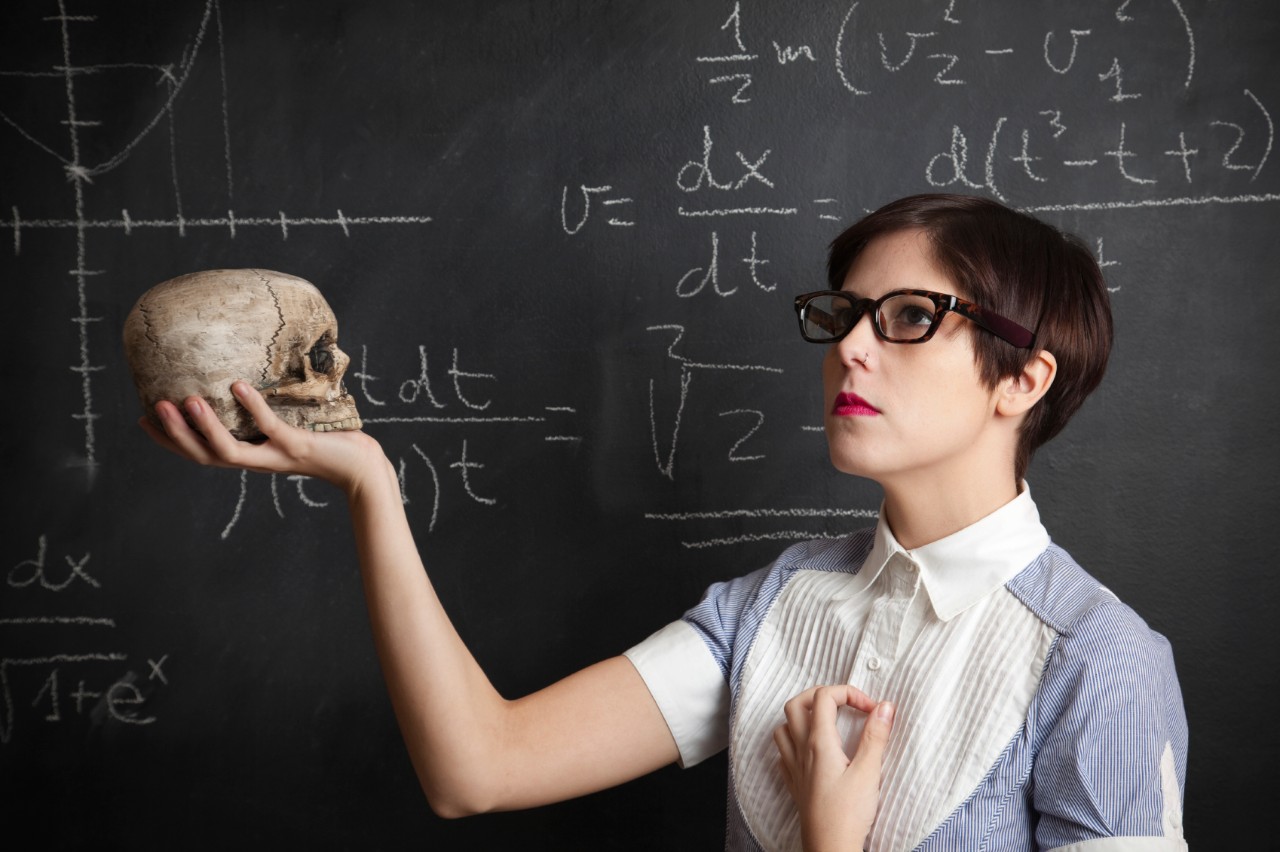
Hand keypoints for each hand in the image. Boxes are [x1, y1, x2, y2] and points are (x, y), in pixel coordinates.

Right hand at [139, 381, 388, 497]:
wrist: (361, 466)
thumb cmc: (325, 441)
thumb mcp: (287, 424)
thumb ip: (264, 410)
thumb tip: (242, 372)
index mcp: (249, 455)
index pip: (200, 453)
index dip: (171, 441)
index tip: (143, 421)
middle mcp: (256, 460)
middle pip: (204, 456)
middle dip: (176, 436)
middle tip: (151, 409)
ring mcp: (275, 456)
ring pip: (229, 450)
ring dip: (204, 427)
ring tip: (186, 401)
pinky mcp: (297, 447)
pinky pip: (269, 428)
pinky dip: (253, 408)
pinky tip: (238, 386)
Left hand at [773, 685, 894, 851]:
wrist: (829, 847)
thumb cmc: (848, 814)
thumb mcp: (868, 772)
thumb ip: (876, 737)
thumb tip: (884, 706)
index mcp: (818, 742)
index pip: (824, 697)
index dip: (849, 693)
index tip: (871, 709)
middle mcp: (801, 750)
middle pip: (796, 703)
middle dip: (820, 694)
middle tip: (844, 703)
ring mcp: (794, 766)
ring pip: (784, 726)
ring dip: (803, 716)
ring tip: (826, 722)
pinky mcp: (794, 783)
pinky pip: (783, 751)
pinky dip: (795, 741)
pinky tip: (810, 750)